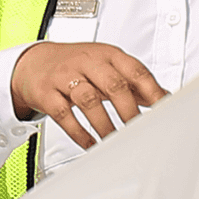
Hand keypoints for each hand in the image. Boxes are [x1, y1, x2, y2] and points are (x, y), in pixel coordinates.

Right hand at [11, 42, 164, 148]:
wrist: (35, 62)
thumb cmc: (76, 64)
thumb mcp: (106, 66)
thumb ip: (133, 82)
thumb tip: (163, 97)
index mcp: (107, 54)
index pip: (134, 70)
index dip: (151, 90)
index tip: (163, 109)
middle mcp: (87, 62)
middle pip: (113, 84)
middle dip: (128, 110)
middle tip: (138, 130)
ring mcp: (65, 76)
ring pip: (88, 100)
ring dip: (105, 125)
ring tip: (114, 141)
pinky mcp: (47, 93)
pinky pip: (64, 114)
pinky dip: (79, 132)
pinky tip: (90, 143)